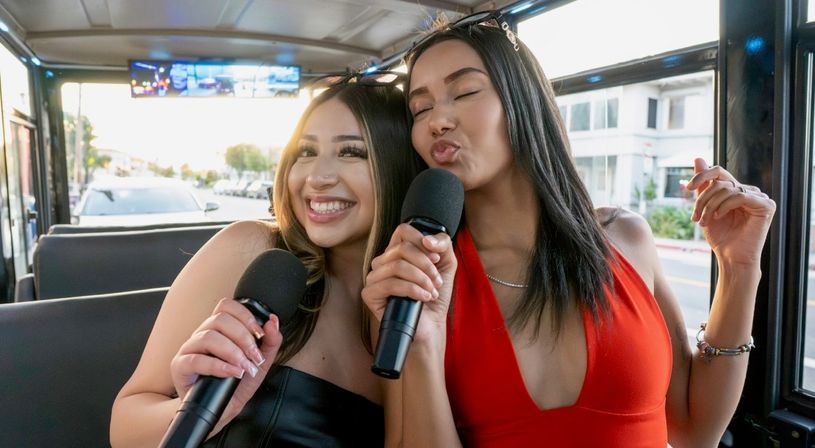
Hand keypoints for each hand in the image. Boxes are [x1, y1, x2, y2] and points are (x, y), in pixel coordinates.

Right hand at [170, 298, 282, 431]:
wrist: (223, 410)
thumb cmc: (238, 384)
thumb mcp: (260, 363)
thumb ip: (270, 341)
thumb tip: (272, 320)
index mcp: (219, 330)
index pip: (226, 306)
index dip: (244, 315)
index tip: (259, 332)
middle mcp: (202, 335)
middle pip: (219, 319)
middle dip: (242, 336)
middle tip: (254, 355)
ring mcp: (189, 349)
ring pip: (207, 337)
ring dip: (232, 351)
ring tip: (244, 366)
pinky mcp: (180, 366)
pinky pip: (196, 360)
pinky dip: (218, 366)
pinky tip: (233, 373)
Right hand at [362, 223, 456, 342]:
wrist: (431, 326)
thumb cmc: (436, 295)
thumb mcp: (447, 264)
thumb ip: (443, 244)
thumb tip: (427, 240)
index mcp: (397, 252)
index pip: (403, 231)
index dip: (421, 240)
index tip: (436, 258)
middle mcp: (383, 262)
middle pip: (402, 248)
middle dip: (426, 265)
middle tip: (437, 281)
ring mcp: (374, 277)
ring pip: (397, 266)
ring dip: (421, 279)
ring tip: (432, 292)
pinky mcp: (370, 294)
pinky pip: (390, 284)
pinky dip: (412, 290)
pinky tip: (424, 298)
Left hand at [685, 158, 775, 265]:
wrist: (730, 257)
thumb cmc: (720, 236)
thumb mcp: (705, 207)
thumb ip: (703, 185)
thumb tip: (698, 158)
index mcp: (736, 190)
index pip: (718, 173)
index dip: (701, 176)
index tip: (687, 187)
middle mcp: (749, 191)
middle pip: (720, 181)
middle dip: (703, 198)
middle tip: (694, 217)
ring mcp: (759, 197)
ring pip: (727, 188)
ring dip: (709, 206)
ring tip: (703, 221)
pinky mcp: (766, 205)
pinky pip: (740, 195)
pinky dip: (725, 206)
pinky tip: (719, 217)